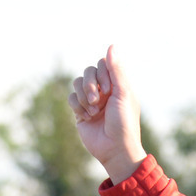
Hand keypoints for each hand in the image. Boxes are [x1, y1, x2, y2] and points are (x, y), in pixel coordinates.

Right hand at [68, 45, 146, 183]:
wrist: (114, 148)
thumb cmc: (124, 122)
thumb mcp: (123, 94)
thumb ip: (116, 70)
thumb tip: (112, 46)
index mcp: (118, 85)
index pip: (103, 64)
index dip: (102, 73)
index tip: (108, 89)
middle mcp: (105, 90)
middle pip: (88, 71)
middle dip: (90, 85)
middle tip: (98, 100)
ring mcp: (91, 100)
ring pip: (77, 84)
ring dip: (83, 96)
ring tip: (93, 111)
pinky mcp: (80, 111)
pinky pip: (71, 98)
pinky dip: (77, 106)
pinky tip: (87, 118)